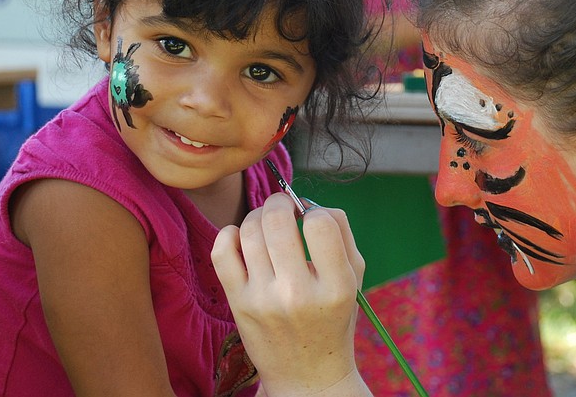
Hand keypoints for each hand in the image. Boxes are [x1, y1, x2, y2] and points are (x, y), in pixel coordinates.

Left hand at [211, 194, 371, 395]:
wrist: (307, 375)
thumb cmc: (333, 318)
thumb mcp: (354, 278)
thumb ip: (341, 232)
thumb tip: (308, 201)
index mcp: (336, 287)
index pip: (320, 224)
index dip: (315, 211)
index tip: (312, 220)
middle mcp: (297, 294)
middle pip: (277, 221)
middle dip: (279, 202)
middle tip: (283, 207)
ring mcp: (263, 300)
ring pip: (248, 231)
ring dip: (257, 215)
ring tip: (267, 224)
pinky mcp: (238, 304)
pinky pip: (222, 251)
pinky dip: (230, 233)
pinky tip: (243, 238)